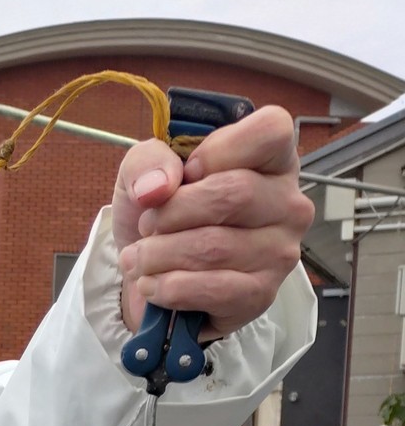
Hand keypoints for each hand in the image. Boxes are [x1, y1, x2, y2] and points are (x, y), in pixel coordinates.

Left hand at [111, 105, 313, 339]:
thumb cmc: (158, 220)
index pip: (271, 131)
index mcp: (270, 160)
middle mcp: (287, 203)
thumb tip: (158, 186)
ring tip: (139, 258)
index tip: (184, 175)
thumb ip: (146, 162)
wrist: (146, 280)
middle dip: (171, 213)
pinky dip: (170, 288)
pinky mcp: (261, 295)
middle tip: (147, 226)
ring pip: (215, 246)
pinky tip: (152, 285)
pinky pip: (214, 289)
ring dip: (160, 254)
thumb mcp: (142, 176)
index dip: (216, 151)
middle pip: (234, 194)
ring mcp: (280, 252)